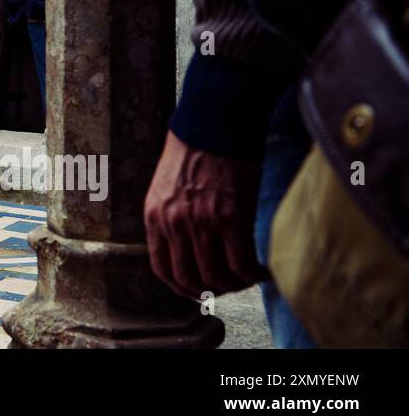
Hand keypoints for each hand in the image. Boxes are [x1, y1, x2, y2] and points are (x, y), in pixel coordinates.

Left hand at [143, 130, 268, 298]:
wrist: (213, 124)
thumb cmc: (194, 151)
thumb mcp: (166, 187)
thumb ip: (170, 216)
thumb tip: (185, 246)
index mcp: (154, 216)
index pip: (162, 269)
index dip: (181, 287)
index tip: (197, 291)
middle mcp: (174, 223)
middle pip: (190, 279)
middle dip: (211, 289)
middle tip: (229, 285)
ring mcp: (201, 223)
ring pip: (217, 276)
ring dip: (235, 284)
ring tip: (247, 277)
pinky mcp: (231, 219)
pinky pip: (241, 264)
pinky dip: (252, 274)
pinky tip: (261, 270)